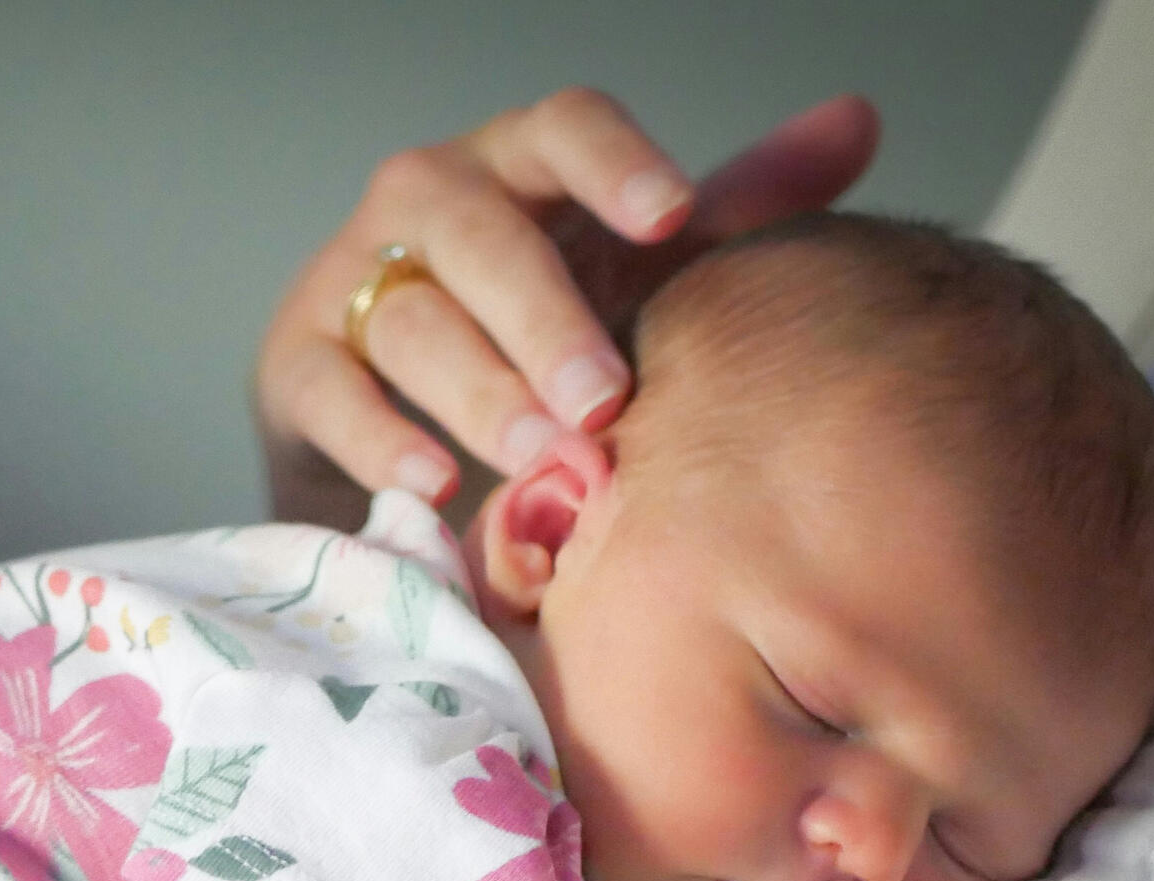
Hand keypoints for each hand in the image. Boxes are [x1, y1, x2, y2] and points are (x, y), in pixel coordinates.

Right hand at [255, 87, 877, 525]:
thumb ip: (737, 209)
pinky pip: (329, 393)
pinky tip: (436, 485)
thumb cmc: (538, 344)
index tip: (672, 215)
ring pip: (406, 316)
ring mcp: (351, 284)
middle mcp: (427, 206)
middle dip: (542, 314)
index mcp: (518, 170)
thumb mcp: (638, 276)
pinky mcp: (295, 370)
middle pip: (477, 230)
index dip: (612, 162)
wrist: (402, 441)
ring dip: (476, 385)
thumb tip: (858, 121)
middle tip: (603, 399)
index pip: (561, 128)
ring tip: (537, 453)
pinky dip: (382, 439)